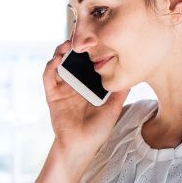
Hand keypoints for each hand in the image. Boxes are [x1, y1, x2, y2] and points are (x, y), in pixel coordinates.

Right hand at [43, 40, 129, 162]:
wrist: (81, 147)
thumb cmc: (97, 131)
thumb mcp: (113, 108)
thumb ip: (120, 91)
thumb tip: (133, 75)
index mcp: (88, 85)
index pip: (87, 62)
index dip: (90, 49)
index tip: (97, 37)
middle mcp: (74, 84)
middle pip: (72, 59)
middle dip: (75, 45)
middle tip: (82, 34)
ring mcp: (62, 88)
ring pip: (58, 63)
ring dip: (61, 51)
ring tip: (69, 43)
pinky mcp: (52, 95)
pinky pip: (48, 76)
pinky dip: (51, 66)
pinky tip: (58, 59)